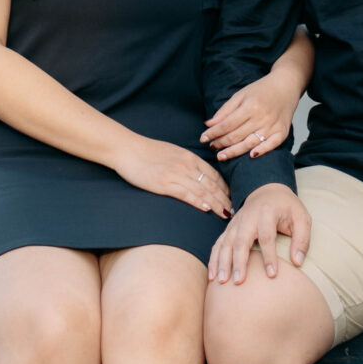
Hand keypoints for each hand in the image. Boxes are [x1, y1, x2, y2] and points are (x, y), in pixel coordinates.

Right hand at [115, 135, 230, 218]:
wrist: (127, 149)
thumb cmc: (147, 152)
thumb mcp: (172, 153)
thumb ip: (186, 163)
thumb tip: (197, 175)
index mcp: (190, 157)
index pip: (214, 175)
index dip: (225, 188)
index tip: (232, 198)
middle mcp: (186, 165)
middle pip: (212, 184)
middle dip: (225, 199)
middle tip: (235, 211)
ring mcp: (176, 174)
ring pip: (202, 191)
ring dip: (216, 204)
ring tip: (226, 214)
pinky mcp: (164, 183)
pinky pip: (186, 194)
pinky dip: (198, 201)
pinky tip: (206, 209)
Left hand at [201, 72, 299, 161]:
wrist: (285, 86)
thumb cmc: (261, 90)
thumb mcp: (240, 95)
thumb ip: (225, 111)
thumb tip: (209, 124)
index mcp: (250, 107)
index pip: (227, 125)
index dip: (213, 133)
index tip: (203, 138)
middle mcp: (261, 117)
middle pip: (236, 136)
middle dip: (221, 143)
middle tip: (211, 148)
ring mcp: (272, 126)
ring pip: (250, 143)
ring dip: (234, 152)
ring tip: (221, 156)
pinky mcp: (282, 132)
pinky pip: (271, 145)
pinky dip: (262, 151)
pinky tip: (251, 156)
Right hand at [207, 184, 311, 283]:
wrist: (268, 191)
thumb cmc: (287, 208)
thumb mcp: (302, 218)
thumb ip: (302, 240)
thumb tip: (298, 262)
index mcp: (267, 213)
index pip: (267, 237)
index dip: (269, 256)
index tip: (272, 275)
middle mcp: (248, 218)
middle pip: (241, 241)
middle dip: (238, 262)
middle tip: (238, 282)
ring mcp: (235, 223)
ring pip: (225, 243)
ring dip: (222, 262)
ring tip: (221, 281)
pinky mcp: (229, 229)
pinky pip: (218, 244)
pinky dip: (213, 259)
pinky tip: (212, 276)